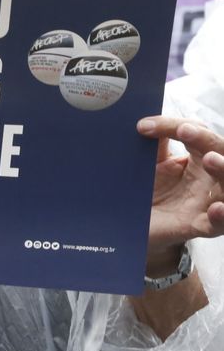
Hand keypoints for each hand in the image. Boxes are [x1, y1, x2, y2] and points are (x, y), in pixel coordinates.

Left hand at [137, 116, 223, 272]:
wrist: (135, 228)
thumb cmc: (149, 193)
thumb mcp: (151, 166)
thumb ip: (154, 145)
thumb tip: (145, 122)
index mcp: (199, 158)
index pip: (199, 135)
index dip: (177, 126)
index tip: (145, 126)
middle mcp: (210, 178)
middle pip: (221, 153)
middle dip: (207, 139)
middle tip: (185, 131)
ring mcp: (208, 202)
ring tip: (210, 159)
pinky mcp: (200, 226)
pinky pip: (219, 224)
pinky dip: (223, 216)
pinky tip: (217, 208)